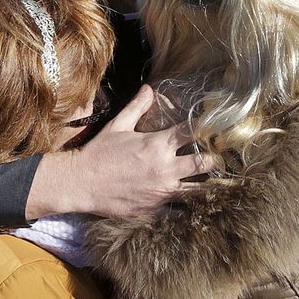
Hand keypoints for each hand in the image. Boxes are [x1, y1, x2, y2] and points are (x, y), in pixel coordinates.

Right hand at [29, 84, 214, 218]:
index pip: (192, 132)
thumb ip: (137, 107)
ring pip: (198, 190)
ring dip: (207, 185)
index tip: (215, 127)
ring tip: (216, 183)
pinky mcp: (155, 209)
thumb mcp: (118, 125)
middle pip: (204, 163)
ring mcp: (162, 191)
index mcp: (158, 144)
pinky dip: (188, 206)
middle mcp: (165, 168)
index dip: (206, 128)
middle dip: (213, 159)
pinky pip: (180, 210)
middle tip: (217, 157)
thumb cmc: (99, 152)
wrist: (81, 183)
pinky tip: (195, 204)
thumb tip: (149, 88)